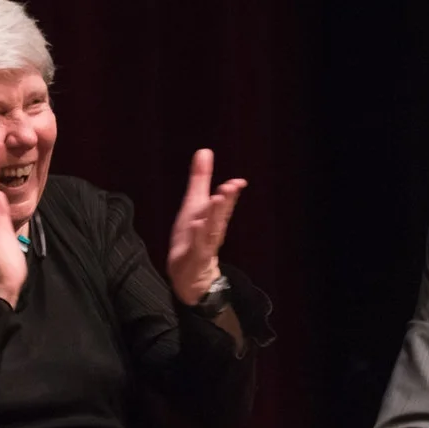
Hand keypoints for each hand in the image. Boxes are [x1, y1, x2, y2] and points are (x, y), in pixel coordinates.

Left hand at [166, 148, 246, 305]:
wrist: (190, 276)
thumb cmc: (193, 238)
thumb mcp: (194, 205)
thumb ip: (200, 179)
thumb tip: (204, 151)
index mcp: (211, 218)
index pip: (223, 205)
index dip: (230, 194)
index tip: (238, 182)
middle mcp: (210, 232)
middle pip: (219, 216)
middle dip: (225, 202)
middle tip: (230, 187)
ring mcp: (202, 247)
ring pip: (210, 232)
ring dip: (214, 217)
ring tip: (217, 201)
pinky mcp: (193, 259)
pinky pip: (196, 248)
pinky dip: (198, 238)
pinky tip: (198, 226)